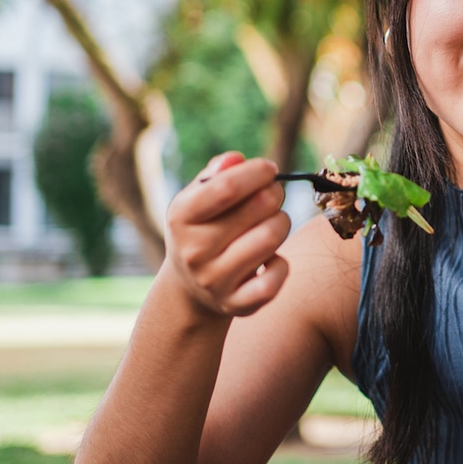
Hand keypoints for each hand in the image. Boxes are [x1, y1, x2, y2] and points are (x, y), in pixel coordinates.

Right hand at [162, 151, 291, 318]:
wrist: (190, 289)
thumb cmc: (202, 229)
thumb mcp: (197, 199)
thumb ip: (217, 174)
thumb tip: (235, 159)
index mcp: (181, 217)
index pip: (226, 187)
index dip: (256, 172)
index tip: (269, 169)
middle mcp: (194, 251)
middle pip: (259, 207)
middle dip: (274, 193)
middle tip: (272, 194)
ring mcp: (214, 281)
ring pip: (271, 237)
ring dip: (281, 222)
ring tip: (272, 222)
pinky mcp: (236, 304)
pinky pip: (275, 278)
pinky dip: (281, 264)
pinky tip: (271, 258)